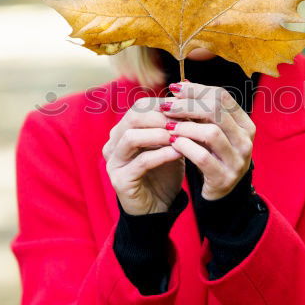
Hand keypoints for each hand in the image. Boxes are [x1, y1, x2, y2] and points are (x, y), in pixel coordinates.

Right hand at [103, 97, 184, 214]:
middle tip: (184, 120)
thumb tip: (191, 97)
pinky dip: (161, 154)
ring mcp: (114, 162)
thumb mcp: (170, 144)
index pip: (140, 106)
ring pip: (132, 137)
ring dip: (159, 134)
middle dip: (161, 117)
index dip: (164, 105)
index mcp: (123, 131)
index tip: (188, 109)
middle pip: (133, 117)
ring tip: (180, 136)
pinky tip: (179, 153)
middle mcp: (113, 143)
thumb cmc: (165, 172)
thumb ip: (174, 125)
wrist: (160, 207)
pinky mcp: (120, 180)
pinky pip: (141, 162)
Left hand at [161, 82, 254, 199]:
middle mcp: (246, 141)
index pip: (222, 96)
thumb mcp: (210, 130)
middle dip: (187, 105)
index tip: (174, 89)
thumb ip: (199, 109)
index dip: (196, 89)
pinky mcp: (224, 178)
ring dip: (184, 127)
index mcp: (245, 124)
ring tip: (167, 126)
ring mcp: (237, 161)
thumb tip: (180, 84)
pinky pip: (202, 157)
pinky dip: (185, 147)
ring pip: (210, 133)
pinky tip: (173, 143)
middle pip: (216, 111)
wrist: (220, 192)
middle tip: (166, 106)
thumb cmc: (213, 155)